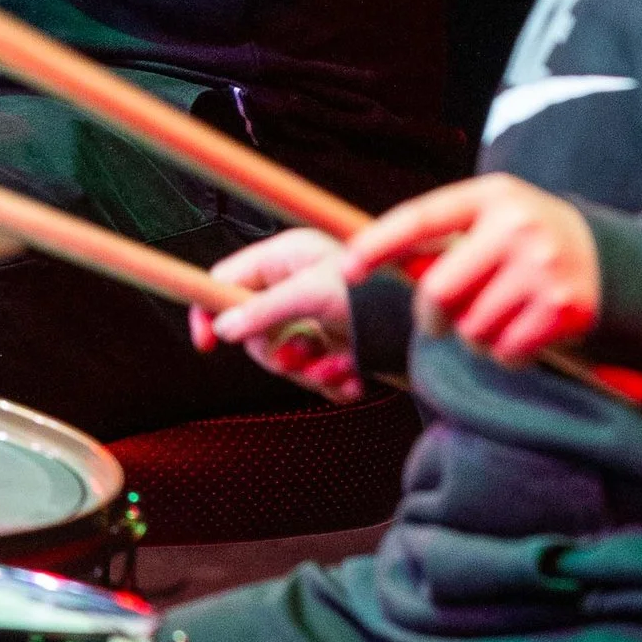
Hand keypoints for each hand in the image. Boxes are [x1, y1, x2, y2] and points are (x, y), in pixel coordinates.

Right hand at [191, 226, 363, 403]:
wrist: (434, 324)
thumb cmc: (380, 291)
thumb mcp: (314, 294)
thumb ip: (263, 310)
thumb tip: (222, 328)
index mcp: (284, 258)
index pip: (226, 281)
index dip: (209, 310)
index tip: (207, 346)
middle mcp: (298, 286)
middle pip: (254, 331)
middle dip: (280, 354)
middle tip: (305, 356)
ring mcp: (317, 318)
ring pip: (286, 359)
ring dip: (311, 373)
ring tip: (341, 368)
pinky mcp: (338, 346)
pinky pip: (314, 376)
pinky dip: (333, 383)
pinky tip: (354, 378)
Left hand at [347, 171, 601, 368]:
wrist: (613, 260)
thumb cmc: (529, 241)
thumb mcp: (492, 219)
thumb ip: (445, 238)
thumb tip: (371, 264)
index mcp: (492, 196)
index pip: (421, 217)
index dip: (379, 243)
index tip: (347, 268)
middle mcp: (517, 227)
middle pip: (439, 290)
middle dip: (429, 316)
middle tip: (437, 322)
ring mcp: (543, 268)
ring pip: (471, 329)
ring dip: (472, 337)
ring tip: (494, 318)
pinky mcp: (564, 309)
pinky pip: (506, 351)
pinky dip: (504, 354)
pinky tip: (520, 333)